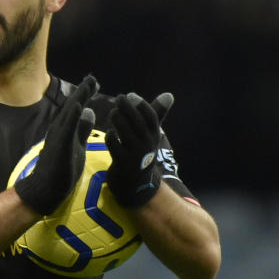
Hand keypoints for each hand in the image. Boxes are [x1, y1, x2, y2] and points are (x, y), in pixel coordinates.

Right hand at [14, 75, 98, 214]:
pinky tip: (78, 106)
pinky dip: (72, 116)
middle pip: (72, 106)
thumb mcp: (76, 146)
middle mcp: (59, 129)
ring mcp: (58, 136)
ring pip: (69, 114)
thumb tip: (89, 111)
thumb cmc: (60, 170)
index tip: (94, 83)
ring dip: (78, 98)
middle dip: (83, 92)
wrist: (45, 189)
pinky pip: (66, 129)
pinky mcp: (59, 146)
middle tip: (93, 78)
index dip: (85, 95)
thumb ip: (81, 129)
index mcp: (65, 129)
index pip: (76, 109)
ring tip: (87, 85)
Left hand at [105, 92, 173, 207]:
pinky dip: (111, 137)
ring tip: (113, 113)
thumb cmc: (141, 152)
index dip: (141, 104)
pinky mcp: (122, 164)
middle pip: (138, 123)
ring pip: (125, 133)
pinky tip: (109, 133)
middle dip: (128, 108)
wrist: (136, 184)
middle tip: (119, 98)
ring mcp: (135, 156)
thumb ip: (157, 114)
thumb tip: (169, 94)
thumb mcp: (151, 134)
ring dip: (118, 120)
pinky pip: (114, 146)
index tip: (131, 94)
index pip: (151, 117)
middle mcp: (147, 145)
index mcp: (154, 136)